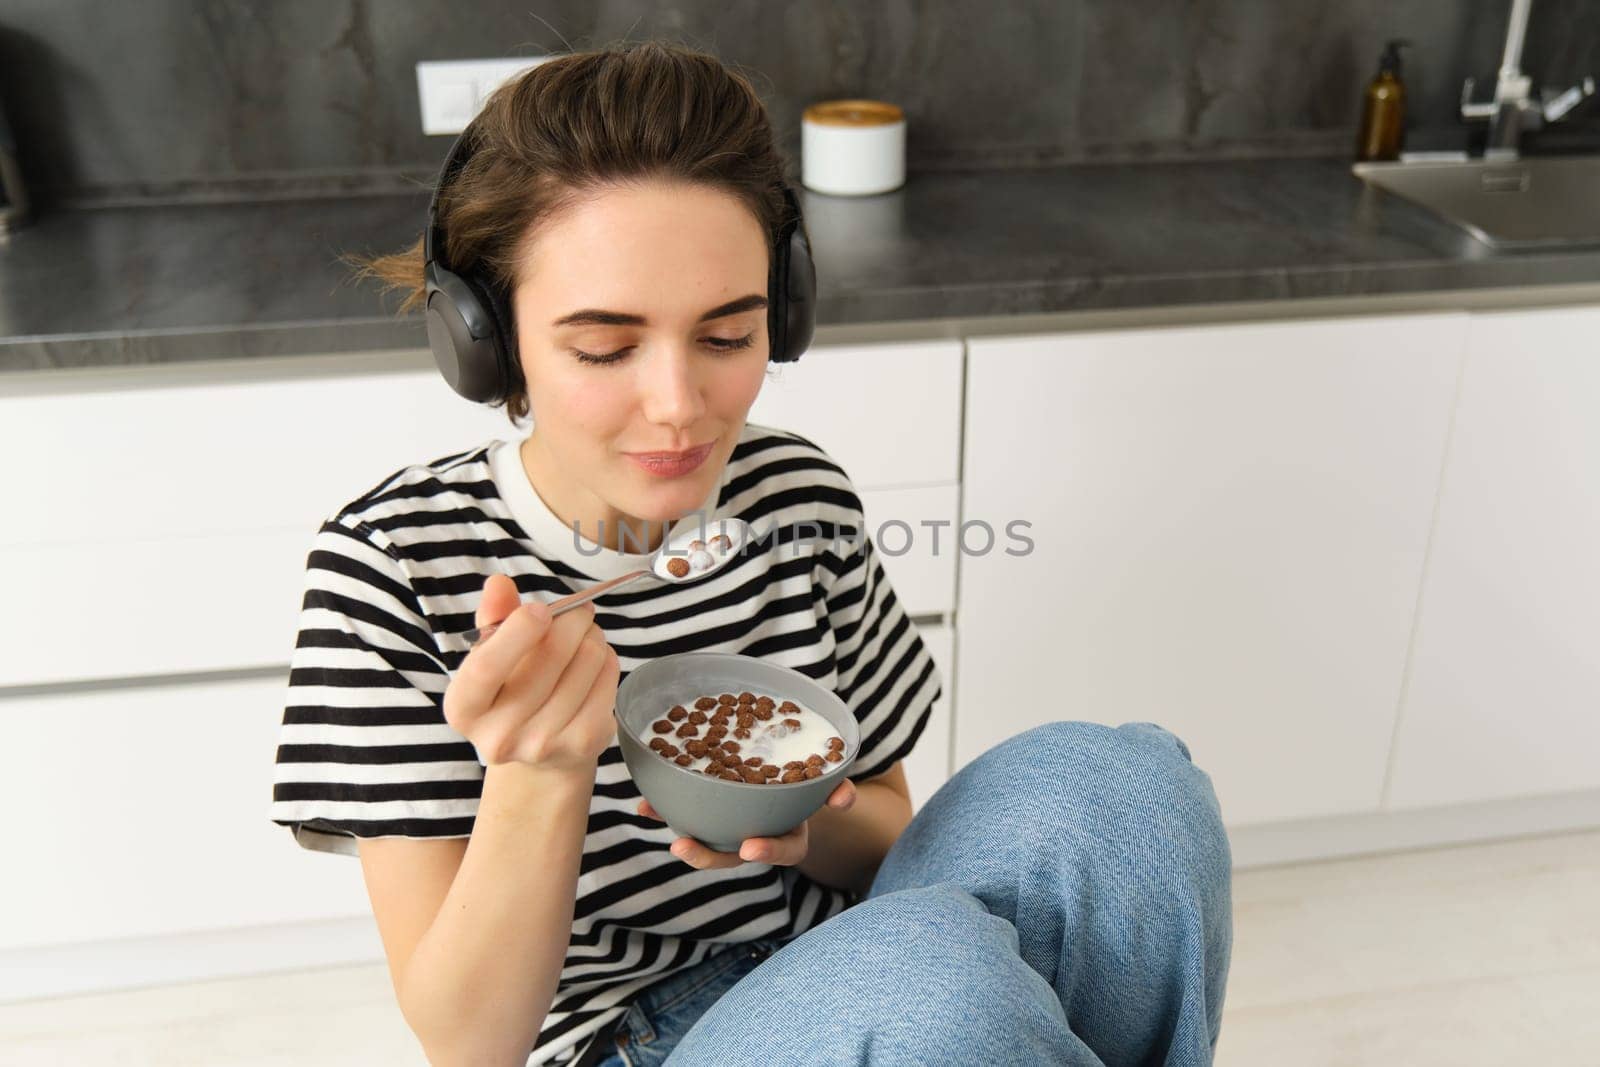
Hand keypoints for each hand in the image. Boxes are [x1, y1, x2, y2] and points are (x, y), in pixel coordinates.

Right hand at [442, 574, 620, 773]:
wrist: (539, 754)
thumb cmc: (510, 691)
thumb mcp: (491, 656)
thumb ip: (493, 618)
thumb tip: (499, 584)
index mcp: (464, 708)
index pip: (487, 667)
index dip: (518, 631)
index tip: (540, 609)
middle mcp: (500, 735)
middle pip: (551, 655)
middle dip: (572, 619)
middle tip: (578, 610)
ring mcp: (543, 744)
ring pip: (587, 661)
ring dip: (593, 636)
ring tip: (586, 635)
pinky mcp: (585, 744)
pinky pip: (608, 678)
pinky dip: (607, 658)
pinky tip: (595, 661)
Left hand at [637, 780, 857, 868]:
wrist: (791, 781)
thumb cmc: (809, 784)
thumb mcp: (825, 786)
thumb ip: (835, 789)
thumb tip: (845, 796)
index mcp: (787, 837)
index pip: (781, 852)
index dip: (766, 851)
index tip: (749, 847)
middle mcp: (756, 839)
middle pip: (729, 857)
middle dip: (705, 856)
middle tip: (681, 847)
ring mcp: (730, 830)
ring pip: (704, 840)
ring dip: (680, 836)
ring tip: (655, 818)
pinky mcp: (710, 814)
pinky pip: (686, 816)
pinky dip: (664, 810)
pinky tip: (645, 803)